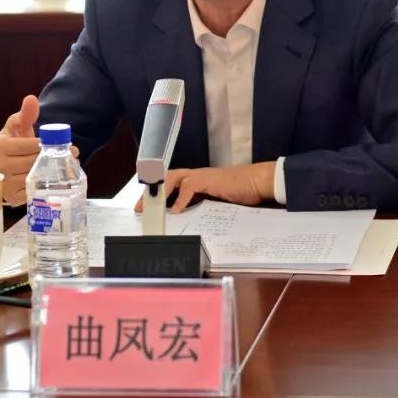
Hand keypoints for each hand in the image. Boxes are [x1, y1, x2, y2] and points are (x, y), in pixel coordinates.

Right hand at [0, 95, 78, 204]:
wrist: (2, 164)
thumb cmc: (12, 142)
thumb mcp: (16, 126)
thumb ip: (26, 114)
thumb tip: (32, 99)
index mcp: (0, 146)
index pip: (29, 146)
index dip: (48, 145)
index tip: (64, 144)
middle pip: (33, 162)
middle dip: (54, 158)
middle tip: (73, 155)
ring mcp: (4, 184)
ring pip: (34, 177)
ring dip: (53, 173)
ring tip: (67, 167)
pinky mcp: (12, 198)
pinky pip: (33, 191)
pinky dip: (46, 185)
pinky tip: (55, 180)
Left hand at [134, 163, 275, 213]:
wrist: (257, 182)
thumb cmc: (240, 192)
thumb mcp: (216, 202)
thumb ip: (201, 206)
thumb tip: (185, 221)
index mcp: (196, 181)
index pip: (170, 183)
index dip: (156, 193)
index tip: (144, 205)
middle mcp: (196, 176)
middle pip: (166, 178)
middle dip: (151, 192)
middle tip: (140, 208)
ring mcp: (202, 176)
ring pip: (173, 178)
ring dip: (160, 192)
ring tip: (151, 207)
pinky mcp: (208, 179)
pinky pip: (189, 186)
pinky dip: (180, 199)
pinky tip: (176, 210)